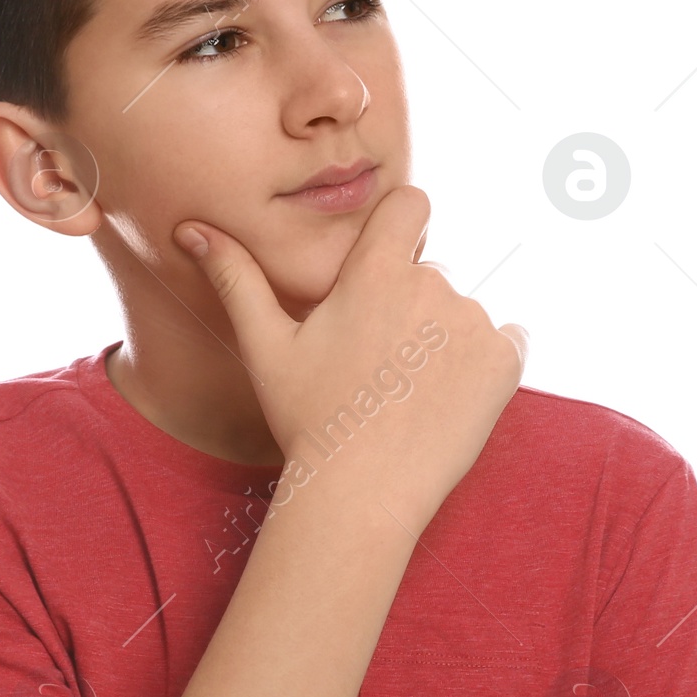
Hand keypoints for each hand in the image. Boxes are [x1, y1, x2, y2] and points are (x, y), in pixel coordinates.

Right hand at [175, 184, 526, 532]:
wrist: (361, 492)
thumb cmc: (308, 419)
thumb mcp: (266, 346)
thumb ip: (236, 278)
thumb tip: (191, 229)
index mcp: (374, 272)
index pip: (411, 205)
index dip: (402, 227)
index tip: (389, 264)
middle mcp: (431, 286)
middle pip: (429, 274)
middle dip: (409, 309)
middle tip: (378, 367)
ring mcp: (473, 323)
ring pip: (461, 314)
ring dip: (443, 341)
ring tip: (408, 394)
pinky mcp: (504, 362)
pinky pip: (506, 343)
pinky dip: (484, 365)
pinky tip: (447, 399)